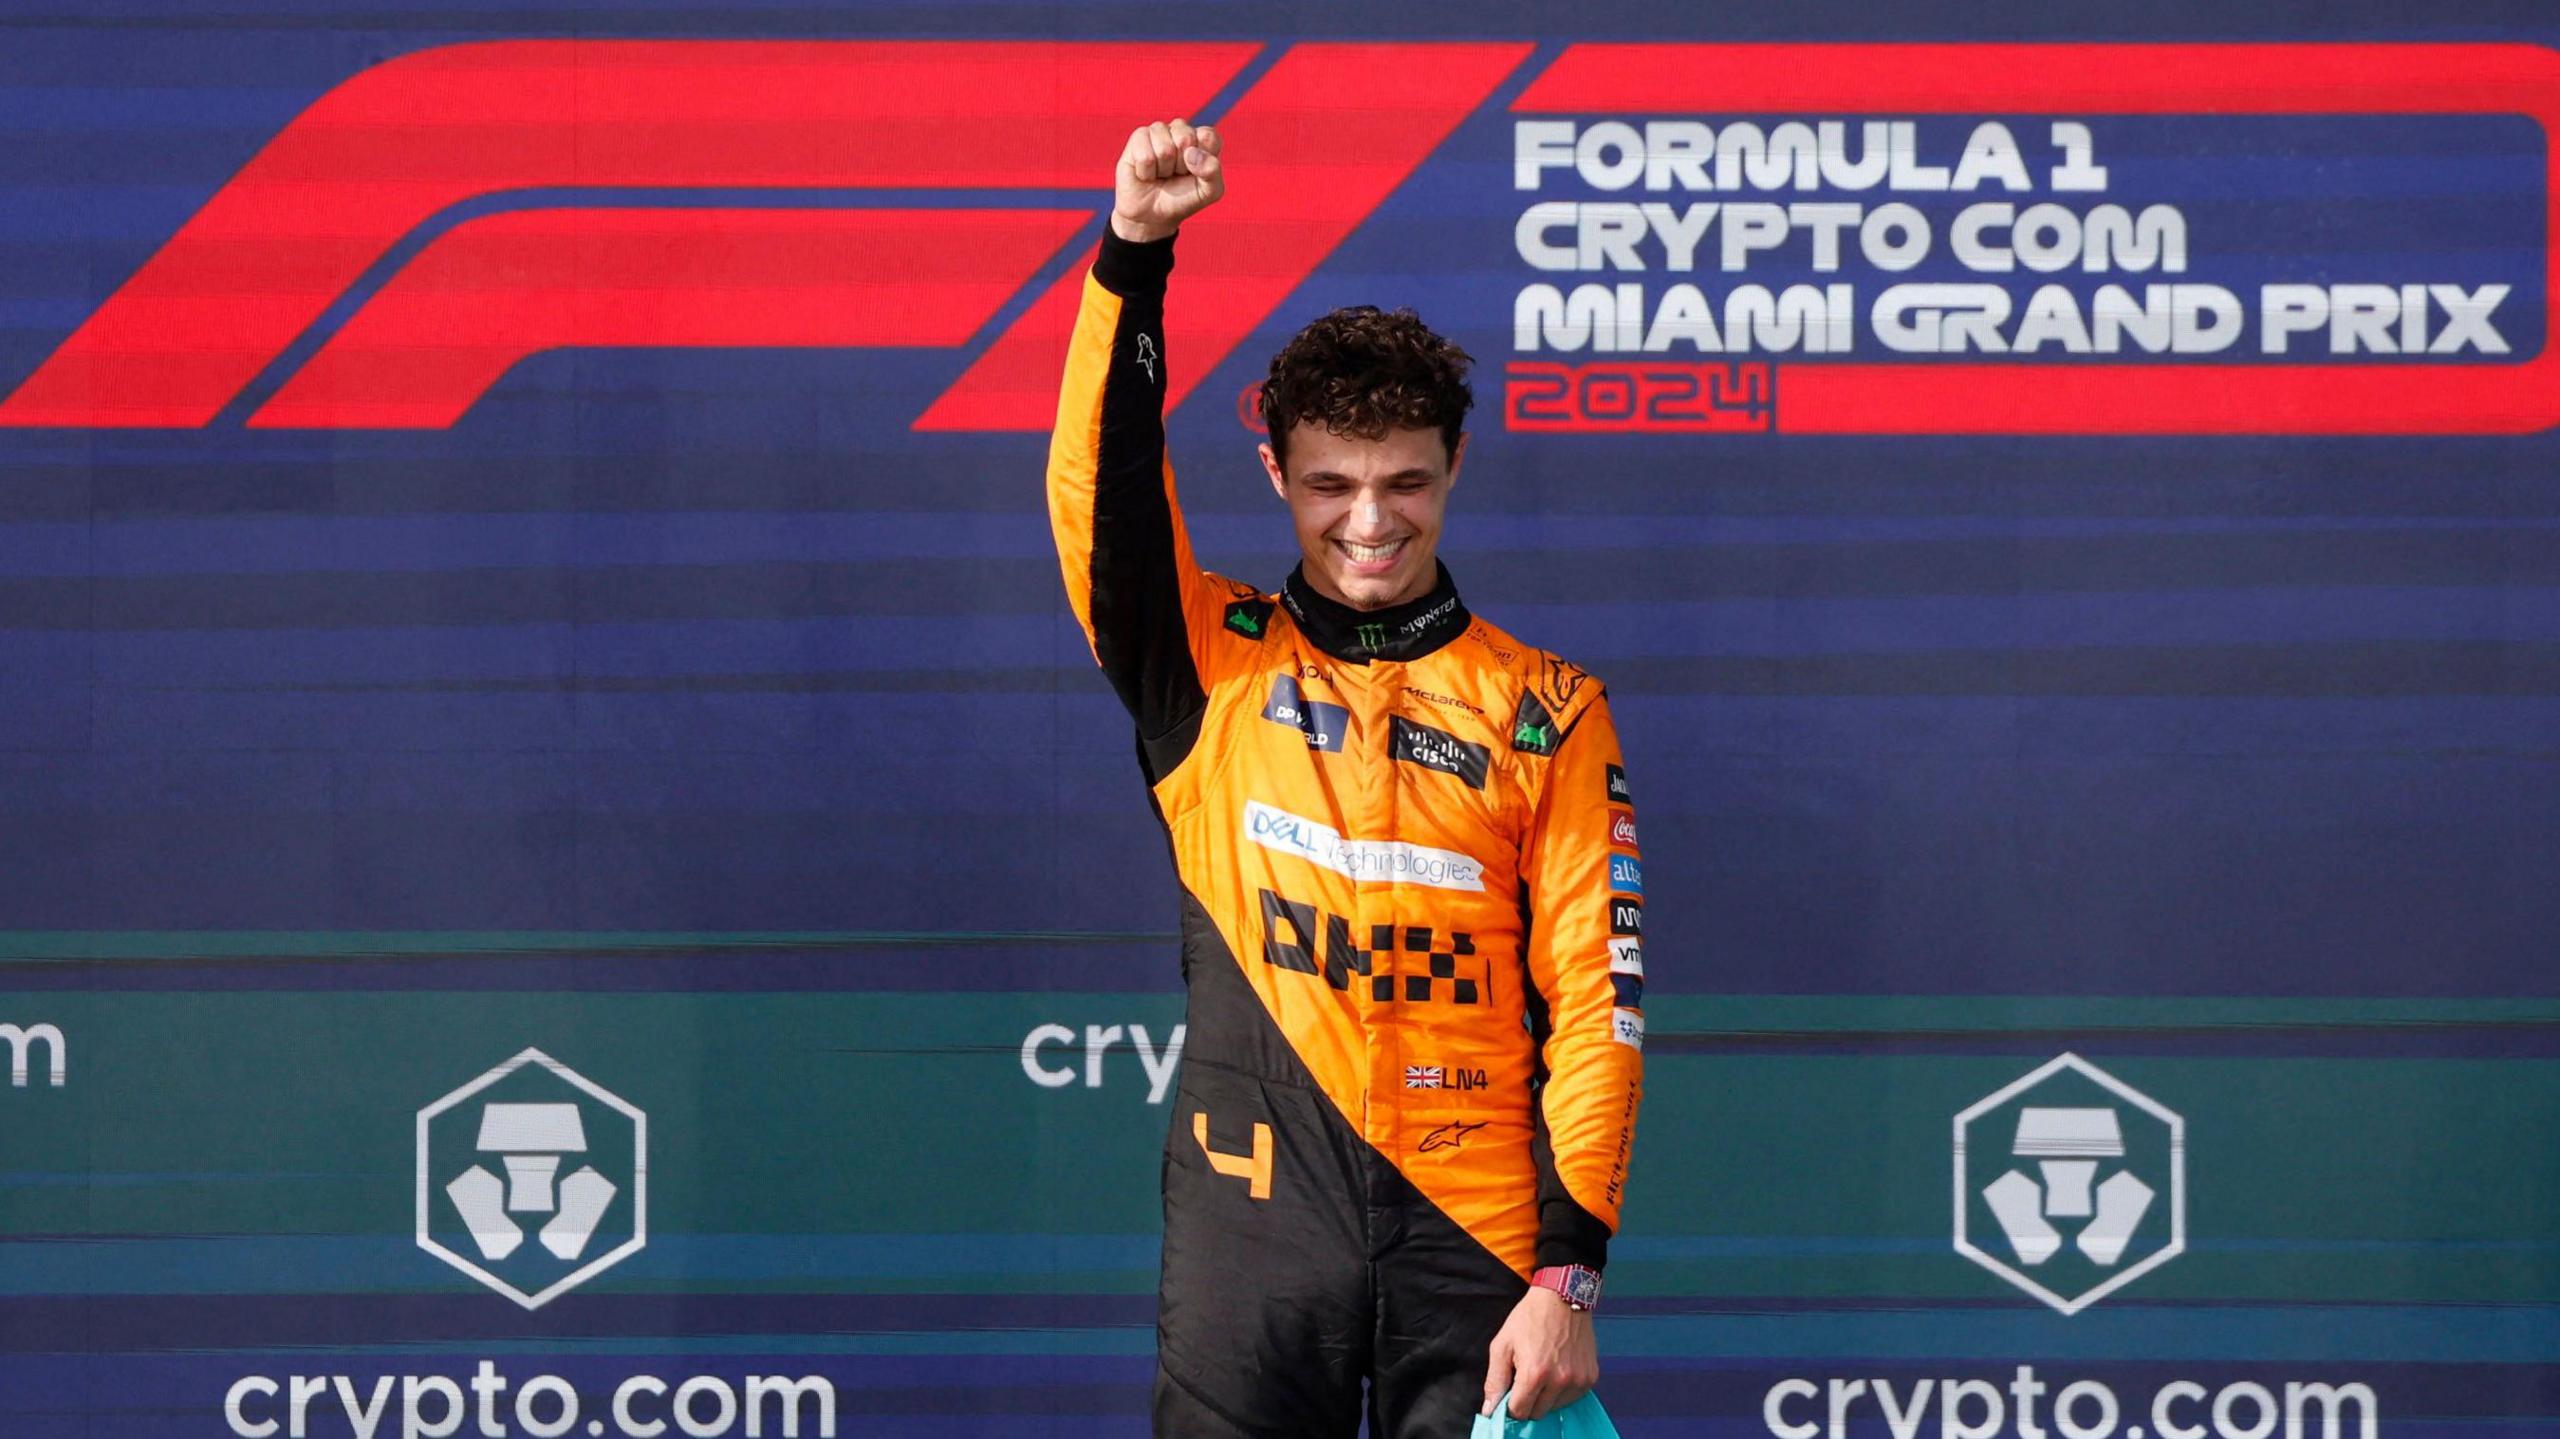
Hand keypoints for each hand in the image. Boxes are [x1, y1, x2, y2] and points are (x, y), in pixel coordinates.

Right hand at [1111, 118, 1223, 242]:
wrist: (1152, 214)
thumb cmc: (1183, 199)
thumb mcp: (1208, 192)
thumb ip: (1212, 171)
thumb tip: (1191, 152)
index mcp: (1204, 139)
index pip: (1208, 136)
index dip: (1202, 161)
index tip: (1196, 174)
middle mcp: (1182, 130)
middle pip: (1185, 139)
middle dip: (1181, 166)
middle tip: (1175, 175)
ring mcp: (1159, 131)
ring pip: (1164, 148)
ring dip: (1163, 170)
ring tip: (1161, 174)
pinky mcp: (1138, 137)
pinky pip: (1145, 156)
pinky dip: (1146, 173)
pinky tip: (1146, 173)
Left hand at [1481, 1286, 1597, 1420]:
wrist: (1562, 1296)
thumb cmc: (1529, 1318)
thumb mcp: (1502, 1344)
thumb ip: (1495, 1381)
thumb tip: (1490, 1410)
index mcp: (1535, 1373)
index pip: (1519, 1411)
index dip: (1511, 1403)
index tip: (1511, 1390)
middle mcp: (1559, 1381)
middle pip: (1537, 1413)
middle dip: (1528, 1400)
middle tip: (1526, 1377)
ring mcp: (1578, 1380)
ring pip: (1555, 1407)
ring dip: (1546, 1396)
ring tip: (1544, 1369)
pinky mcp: (1591, 1377)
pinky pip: (1572, 1398)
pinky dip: (1562, 1390)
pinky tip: (1558, 1369)